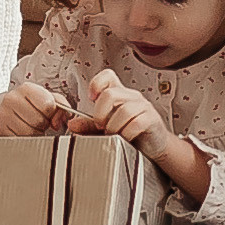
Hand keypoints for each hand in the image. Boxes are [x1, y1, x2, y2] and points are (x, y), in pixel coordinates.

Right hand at [0, 80, 72, 136]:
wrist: (10, 116)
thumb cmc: (32, 108)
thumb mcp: (49, 100)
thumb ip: (61, 106)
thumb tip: (60, 121)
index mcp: (26, 88)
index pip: (47, 105)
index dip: (51, 113)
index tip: (47, 113)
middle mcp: (12, 99)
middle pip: (39, 121)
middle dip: (43, 125)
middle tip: (38, 122)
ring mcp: (3, 115)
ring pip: (29, 133)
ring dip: (34, 134)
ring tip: (31, 127)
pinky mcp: (0, 130)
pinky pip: (20, 141)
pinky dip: (25, 140)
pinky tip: (22, 132)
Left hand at [74, 73, 213, 206]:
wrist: (153, 148)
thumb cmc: (130, 135)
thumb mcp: (106, 129)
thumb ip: (89, 126)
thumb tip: (71, 125)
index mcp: (119, 94)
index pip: (107, 76)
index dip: (96, 84)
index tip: (91, 99)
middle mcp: (132, 97)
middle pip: (110, 94)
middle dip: (100, 114)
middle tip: (100, 126)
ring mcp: (143, 107)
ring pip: (123, 110)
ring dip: (113, 127)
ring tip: (113, 135)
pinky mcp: (152, 120)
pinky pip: (136, 123)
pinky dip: (127, 134)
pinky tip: (125, 139)